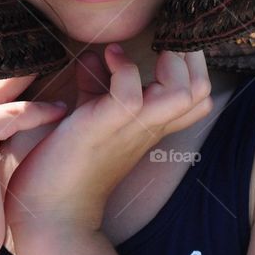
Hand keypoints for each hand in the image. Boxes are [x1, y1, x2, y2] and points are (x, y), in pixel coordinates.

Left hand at [4, 46, 212, 239]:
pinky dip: (123, 67)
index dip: (192, 62)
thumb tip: (93, 55)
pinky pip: (131, 93)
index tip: (160, 42)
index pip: (199, 93)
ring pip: (186, 91)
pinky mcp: (105, 127)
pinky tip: (106, 58)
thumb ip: (95, 85)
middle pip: (202, 89)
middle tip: (154, 43)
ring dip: (167, 62)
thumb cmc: (69, 163)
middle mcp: (150, 125)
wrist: (52, 212)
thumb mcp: (90, 115)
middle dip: (187, 55)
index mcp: (151, 123)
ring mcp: (132, 127)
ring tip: (136, 52)